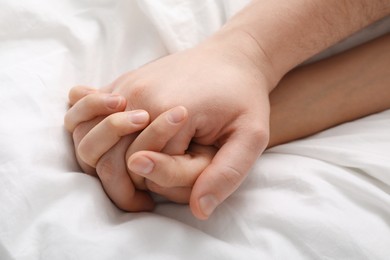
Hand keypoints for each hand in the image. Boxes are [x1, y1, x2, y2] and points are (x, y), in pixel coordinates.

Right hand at [101, 33, 272, 218]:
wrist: (232, 57)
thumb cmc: (243, 97)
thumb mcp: (251, 137)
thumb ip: (226, 174)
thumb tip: (199, 210)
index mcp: (169, 112)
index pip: (141, 170)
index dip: (153, 190)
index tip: (169, 197)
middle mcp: (139, 96)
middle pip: (106, 157)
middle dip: (119, 186)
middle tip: (143, 200)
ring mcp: (126, 85)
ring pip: (85, 135)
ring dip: (96, 159)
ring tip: (127, 170)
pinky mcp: (122, 81)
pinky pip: (81, 109)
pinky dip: (83, 126)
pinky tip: (106, 136)